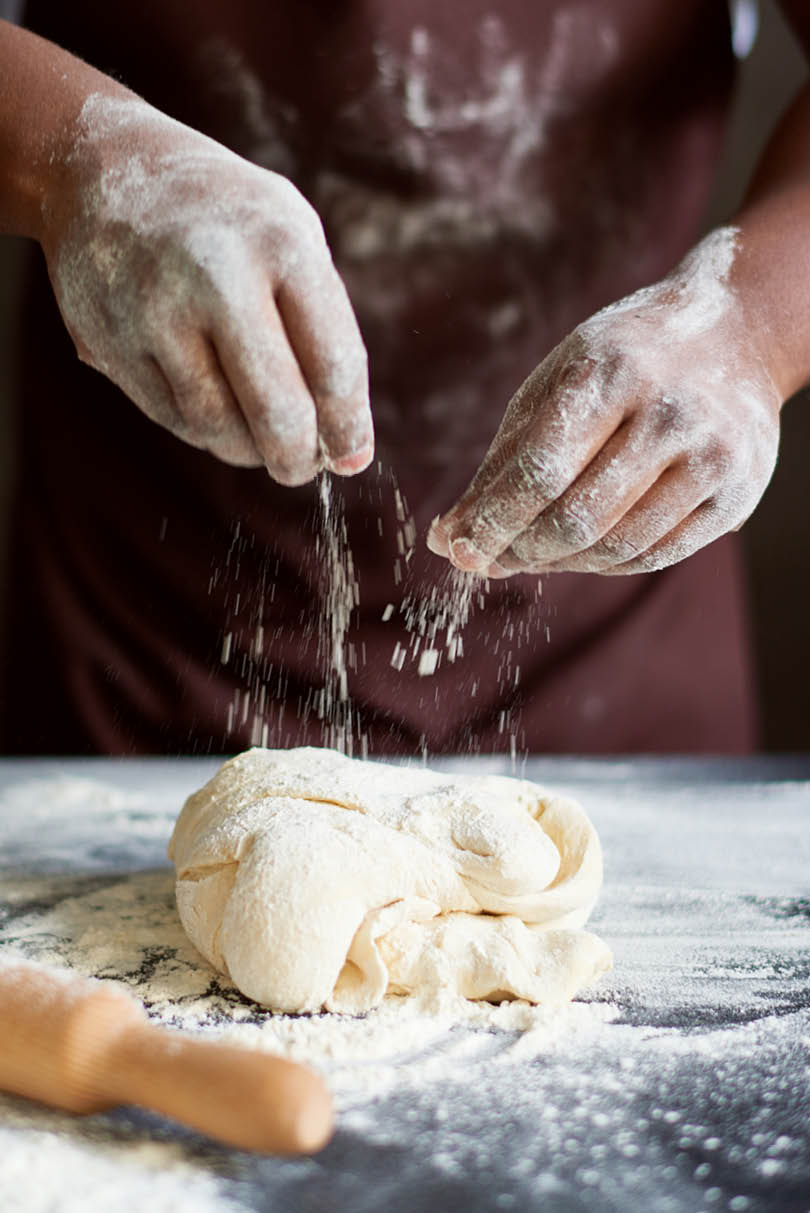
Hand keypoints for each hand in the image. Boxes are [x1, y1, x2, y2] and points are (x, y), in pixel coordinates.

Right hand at [42, 94, 371, 483]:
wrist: (105, 169)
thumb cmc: (228, 219)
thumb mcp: (292, 236)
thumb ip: (325, 329)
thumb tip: (346, 445)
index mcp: (281, 243)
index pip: (332, 365)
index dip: (347, 426)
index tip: (352, 457)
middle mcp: (216, 275)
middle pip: (276, 410)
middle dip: (298, 458)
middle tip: (302, 469)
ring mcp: (154, 310)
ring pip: (218, 426)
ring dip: (248, 452)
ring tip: (262, 444)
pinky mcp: (109, 342)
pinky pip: (172, 418)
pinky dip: (204, 431)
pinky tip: (216, 413)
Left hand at [428, 230, 780, 575]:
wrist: (735, 332)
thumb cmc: (621, 362)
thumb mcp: (556, 386)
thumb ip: (503, 464)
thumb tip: (447, 541)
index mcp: (611, 373)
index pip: (540, 471)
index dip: (493, 521)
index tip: (460, 548)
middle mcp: (668, 413)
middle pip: (576, 518)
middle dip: (521, 550)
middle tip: (490, 559)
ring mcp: (711, 455)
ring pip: (616, 546)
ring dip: (559, 564)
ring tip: (530, 556)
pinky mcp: (736, 493)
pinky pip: (656, 555)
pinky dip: (605, 566)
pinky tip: (577, 556)